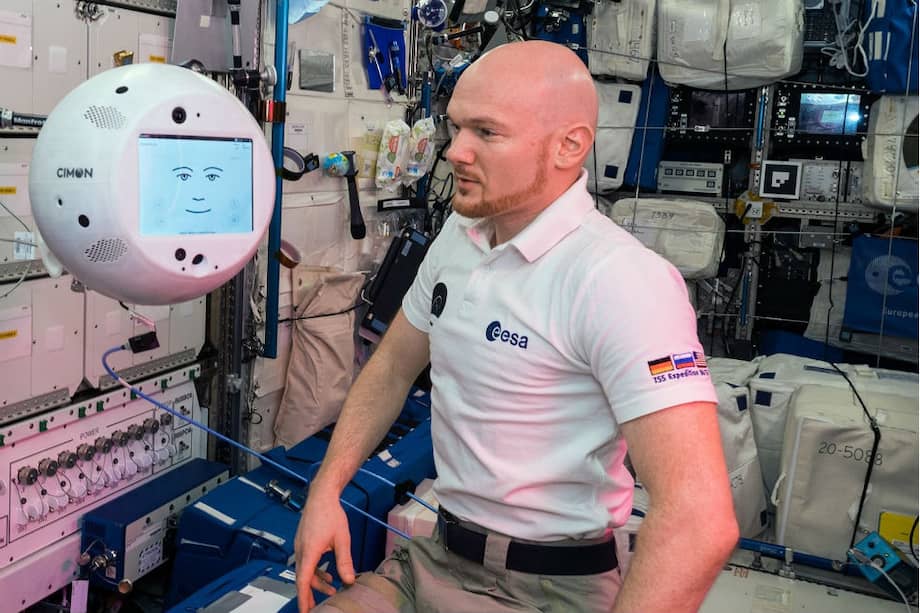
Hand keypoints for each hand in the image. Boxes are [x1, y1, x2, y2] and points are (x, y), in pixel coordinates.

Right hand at [294, 486, 355, 612]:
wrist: (321, 496)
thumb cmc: (330, 513)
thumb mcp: (342, 539)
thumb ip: (345, 561)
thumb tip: (349, 579)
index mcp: (309, 551)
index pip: (303, 580)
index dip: (304, 597)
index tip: (304, 611)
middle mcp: (301, 550)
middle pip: (303, 578)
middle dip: (309, 595)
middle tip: (315, 609)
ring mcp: (300, 546)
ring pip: (305, 571)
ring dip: (316, 582)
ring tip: (332, 589)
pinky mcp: (303, 543)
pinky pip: (307, 562)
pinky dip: (315, 571)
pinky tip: (327, 575)